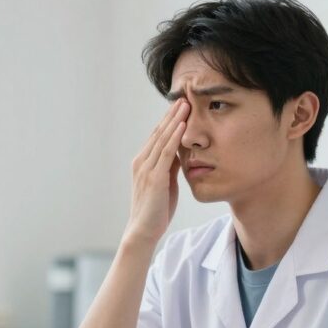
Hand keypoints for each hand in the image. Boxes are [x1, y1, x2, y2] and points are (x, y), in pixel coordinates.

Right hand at [123, 98, 189, 246]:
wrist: (143, 231)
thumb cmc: (155, 210)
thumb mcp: (165, 183)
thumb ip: (170, 167)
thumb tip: (180, 153)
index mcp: (142, 163)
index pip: (157, 136)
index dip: (168, 120)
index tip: (180, 105)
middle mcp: (141, 162)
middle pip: (158, 132)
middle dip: (171, 114)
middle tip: (184, 96)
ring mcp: (146, 169)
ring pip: (162, 138)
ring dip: (175, 120)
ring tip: (186, 104)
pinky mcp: (154, 177)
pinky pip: (166, 153)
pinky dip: (174, 137)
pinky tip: (183, 125)